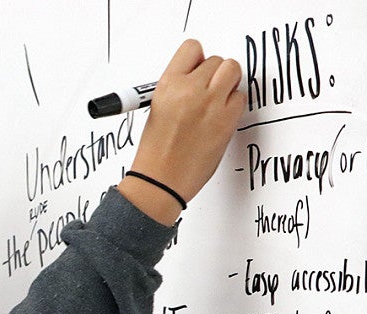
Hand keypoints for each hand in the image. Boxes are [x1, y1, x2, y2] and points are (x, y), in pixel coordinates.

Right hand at [118, 39, 245, 224]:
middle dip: (214, 73)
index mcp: (167, 85)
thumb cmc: (156, 151)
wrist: (161, 180)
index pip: (192, 48)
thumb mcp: (157, 109)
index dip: (197, 59)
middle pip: (217, 60)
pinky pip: (241, 97)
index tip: (198, 69)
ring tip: (216, 101)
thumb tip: (199, 76)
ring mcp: (211, 104)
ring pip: (233, 71)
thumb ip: (179, 88)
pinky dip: (234, 104)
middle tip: (208, 90)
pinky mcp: (228, 120)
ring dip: (228, 83)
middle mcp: (190, 90)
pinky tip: (220, 117)